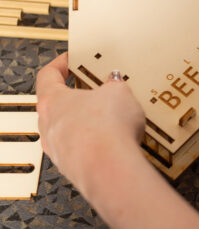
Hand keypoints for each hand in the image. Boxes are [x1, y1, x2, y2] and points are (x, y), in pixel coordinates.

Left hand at [36, 53, 144, 194]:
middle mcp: (48, 126)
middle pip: (58, 105)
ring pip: (69, 129)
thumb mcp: (119, 92)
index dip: (60, 64)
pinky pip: (82, 148)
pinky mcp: (73, 168)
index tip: (69, 60)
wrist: (110, 168)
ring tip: (112, 117)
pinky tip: (114, 139)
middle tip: (97, 90)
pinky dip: (96, 142)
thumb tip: (115, 83)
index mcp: (52, 101)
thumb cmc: (106, 130)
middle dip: (79, 96)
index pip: (48, 75)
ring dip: (87, 122)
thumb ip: (114, 84)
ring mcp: (58, 150)